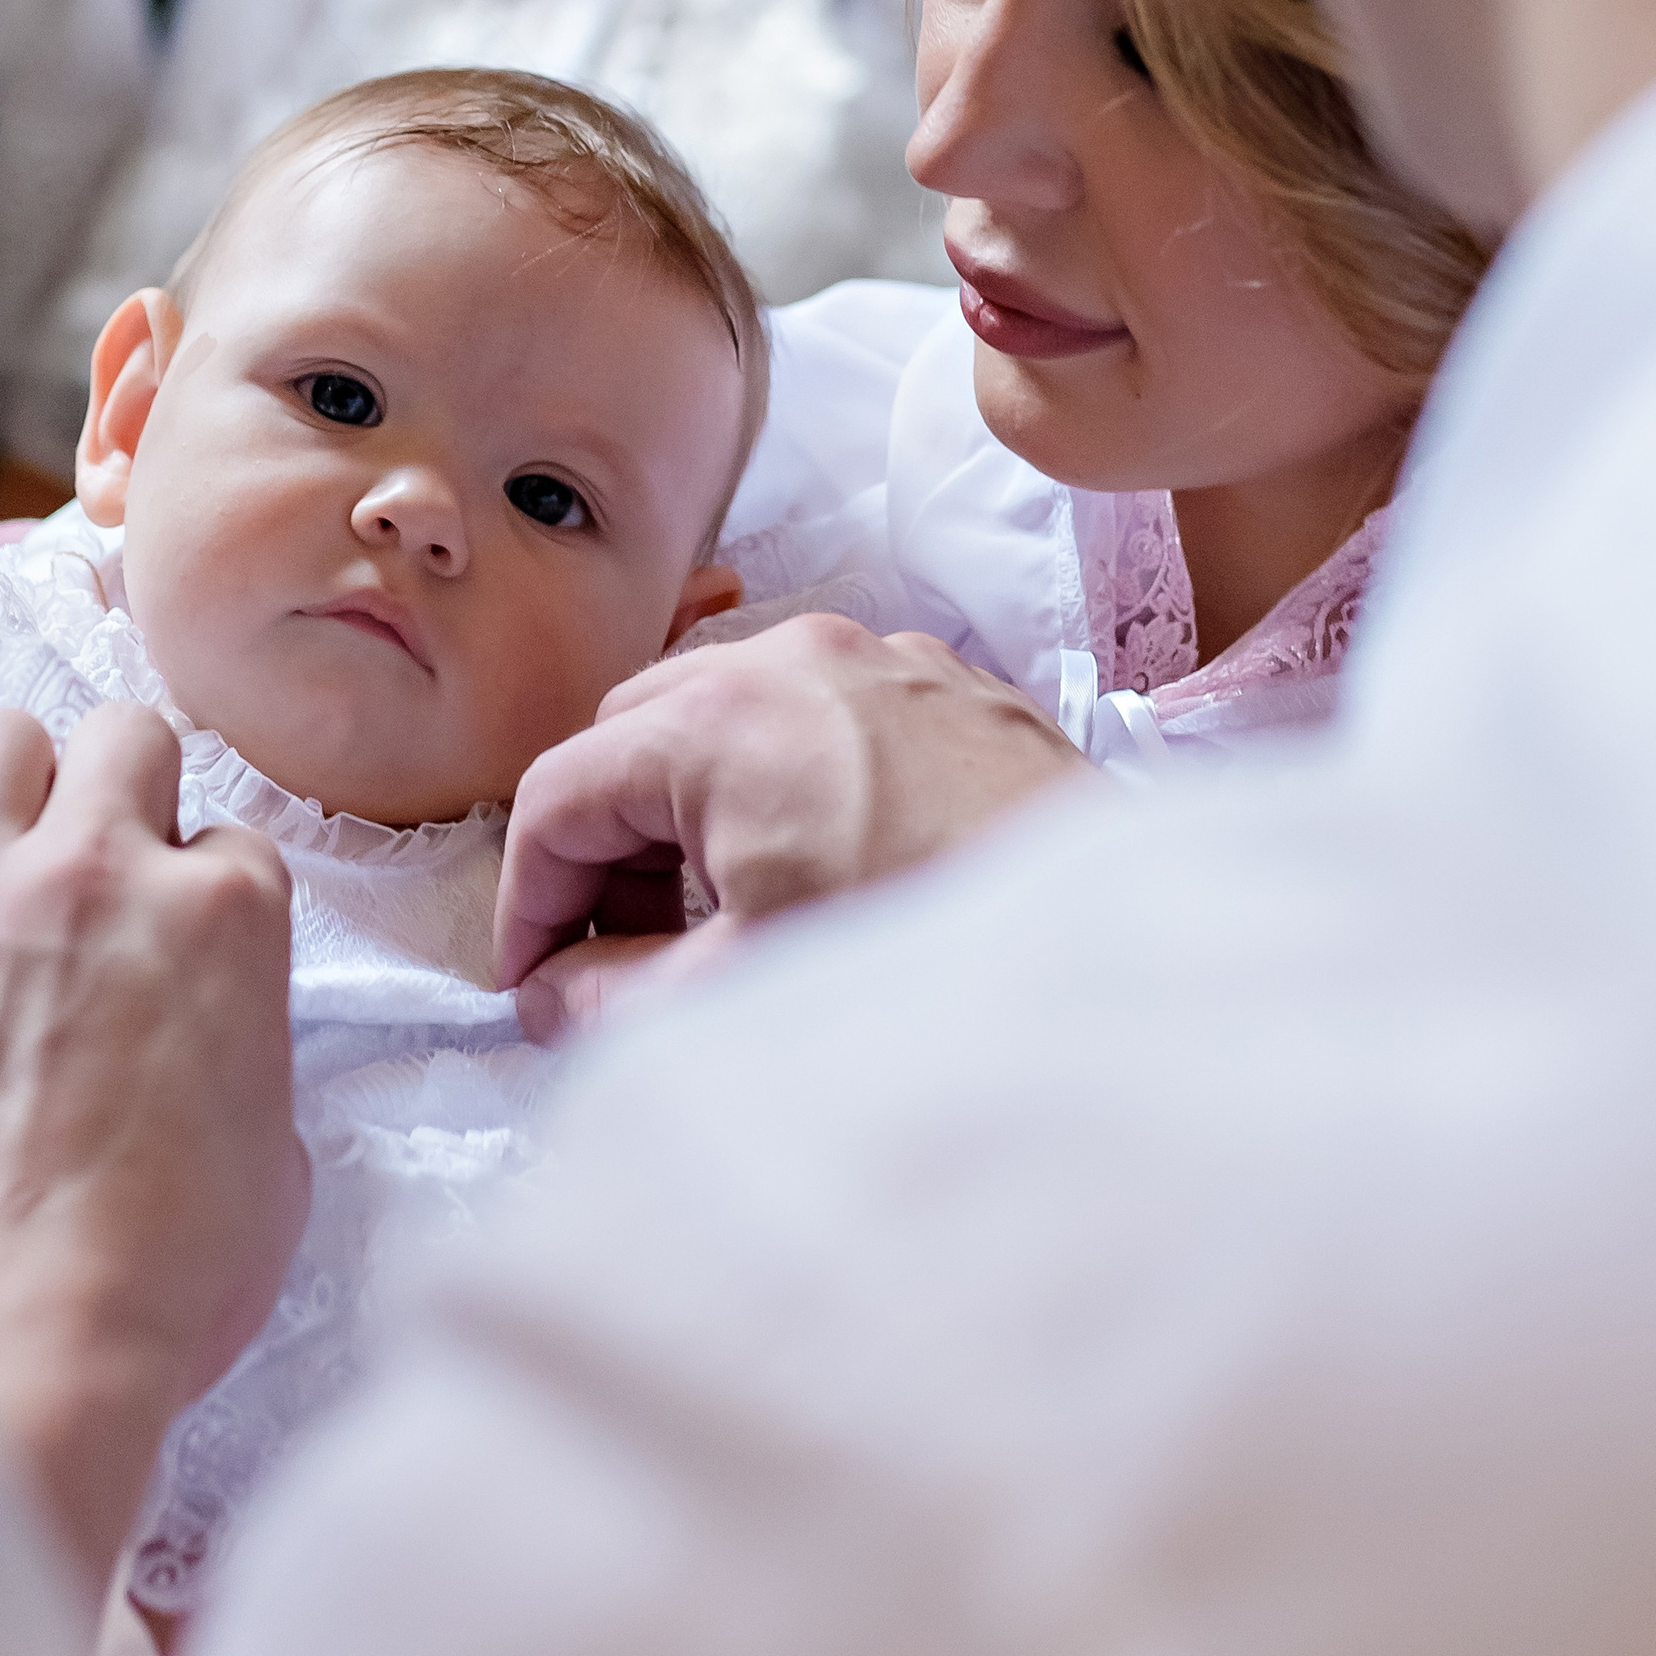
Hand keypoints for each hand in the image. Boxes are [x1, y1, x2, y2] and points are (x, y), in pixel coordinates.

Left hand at [0, 701, 304, 1599]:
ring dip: (7, 796)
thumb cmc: (151, 1283)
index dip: (201, 895)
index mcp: (225, 915)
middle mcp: (103, 866)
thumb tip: (204, 1036)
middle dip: (117, 793)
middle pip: (122, 737)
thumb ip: (242, 1047)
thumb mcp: (270, 1159)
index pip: (229, 837)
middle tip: (94, 874)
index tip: (175, 946)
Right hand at [495, 616, 1089, 995]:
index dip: (528, 900)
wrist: (1128, 964)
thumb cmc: (927, 962)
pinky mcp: (955, 688)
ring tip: (719, 920)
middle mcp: (794, 657)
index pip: (559, 792)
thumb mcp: (741, 993)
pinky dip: (786, 785)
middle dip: (607, 845)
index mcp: (719, 718)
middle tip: (618, 954)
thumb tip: (552, 998)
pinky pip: (825, 718)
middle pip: (634, 733)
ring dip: (694, 810)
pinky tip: (819, 877)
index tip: (533, 985)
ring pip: (730, 715)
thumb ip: (614, 997)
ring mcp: (883, 661)